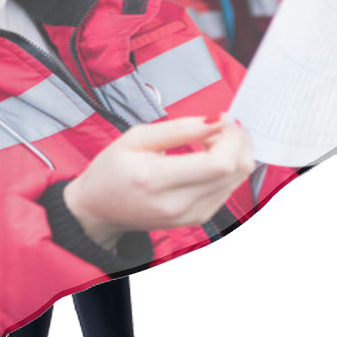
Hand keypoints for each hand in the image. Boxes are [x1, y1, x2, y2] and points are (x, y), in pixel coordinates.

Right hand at [64, 114, 253, 248]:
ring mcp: (191, 215)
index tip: (222, 118)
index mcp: (156, 180)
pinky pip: (229, 189)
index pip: (218, 163)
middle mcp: (178, 204)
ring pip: (238, 180)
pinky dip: (228, 168)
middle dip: (237, 140)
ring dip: (235, 153)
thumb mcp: (135, 138)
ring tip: (211, 138)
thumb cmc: (111, 172)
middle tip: (220, 124)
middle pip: (234, 171)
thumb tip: (216, 121)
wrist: (99, 210)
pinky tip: (210, 155)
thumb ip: (179, 129)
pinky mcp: (199, 218)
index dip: (230, 137)